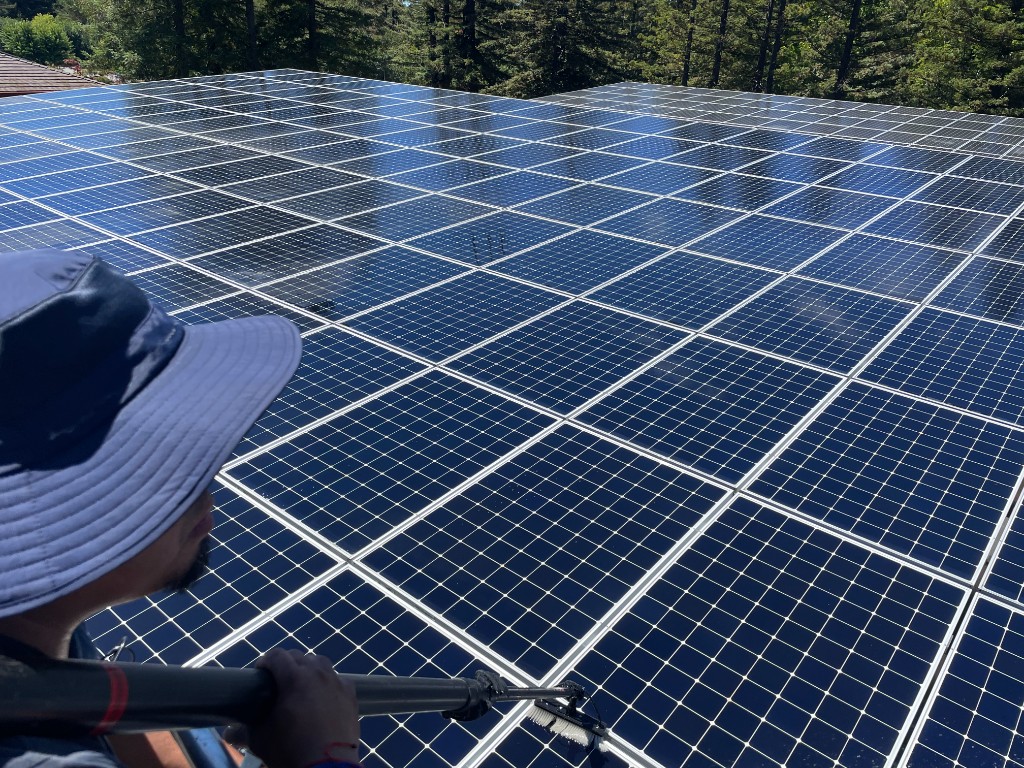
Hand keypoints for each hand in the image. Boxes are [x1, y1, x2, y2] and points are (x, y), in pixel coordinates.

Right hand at [226, 648, 359, 767]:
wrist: (326, 767)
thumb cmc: (290, 750)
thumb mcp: (261, 739)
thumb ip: (243, 731)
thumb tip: (228, 733)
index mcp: (294, 678)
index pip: (277, 655)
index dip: (265, 662)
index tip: (260, 674)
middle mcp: (317, 673)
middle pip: (298, 657)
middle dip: (285, 665)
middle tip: (277, 682)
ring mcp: (337, 682)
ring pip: (320, 664)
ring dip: (308, 669)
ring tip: (301, 685)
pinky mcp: (350, 694)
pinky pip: (338, 679)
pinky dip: (329, 683)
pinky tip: (324, 696)